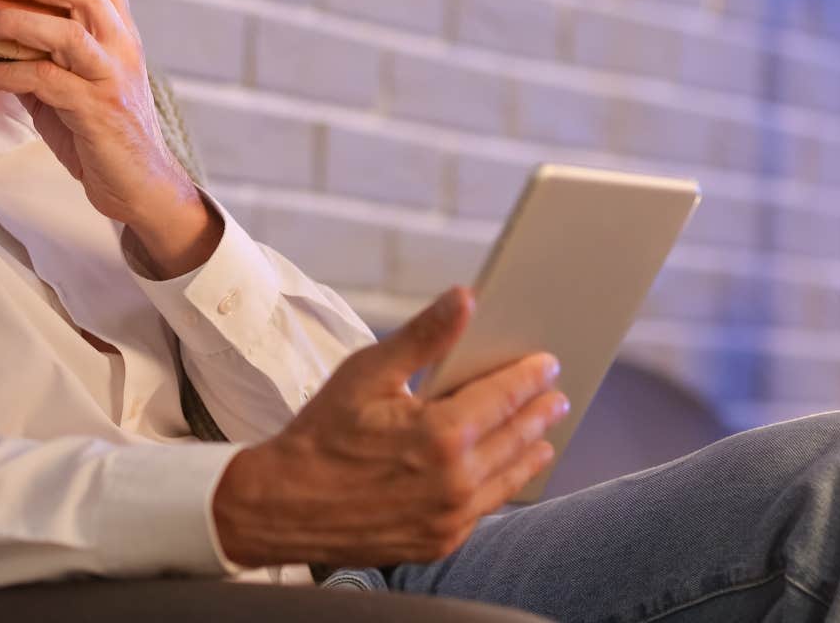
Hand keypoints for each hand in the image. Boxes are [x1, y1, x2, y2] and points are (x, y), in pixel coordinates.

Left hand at [0, 0, 199, 234]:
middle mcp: (123, 48)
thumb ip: (42, 57)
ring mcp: (112, 78)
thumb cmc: (103, 133)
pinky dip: (1, 73)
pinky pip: (43, 80)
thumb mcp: (73, 85)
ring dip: (14, 21)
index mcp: (121, 34)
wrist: (140, 186)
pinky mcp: (96, 110)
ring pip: (67, 31)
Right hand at [211, 287, 569, 568]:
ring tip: (544, 437)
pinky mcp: (439, 542)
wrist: (283, 506)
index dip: (530, 376)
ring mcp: (450, 518)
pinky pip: (484, 510)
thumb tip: (466, 297)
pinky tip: (504, 474)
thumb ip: (424, 336)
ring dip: (530, 452)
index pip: (506, 397)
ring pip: (508, 479)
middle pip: (516, 438)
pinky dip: (501, 487)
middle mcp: (455, 481)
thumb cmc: (322, 435)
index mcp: (442, 435)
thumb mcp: (368, 373)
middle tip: (557, 397)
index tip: (547, 363)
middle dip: (539, 413)